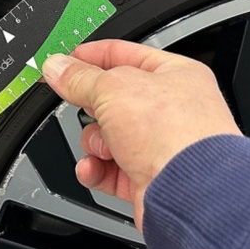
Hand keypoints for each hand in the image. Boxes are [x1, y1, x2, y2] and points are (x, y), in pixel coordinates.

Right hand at [42, 39, 240, 231]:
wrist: (192, 194)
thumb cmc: (177, 136)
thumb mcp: (114, 89)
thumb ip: (80, 77)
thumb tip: (57, 67)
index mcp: (175, 75)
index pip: (125, 55)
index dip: (91, 57)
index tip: (64, 62)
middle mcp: (171, 111)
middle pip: (113, 100)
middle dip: (92, 108)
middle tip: (83, 105)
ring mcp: (160, 147)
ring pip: (107, 137)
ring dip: (95, 143)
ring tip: (104, 147)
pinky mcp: (147, 179)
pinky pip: (108, 170)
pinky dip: (96, 170)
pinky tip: (93, 168)